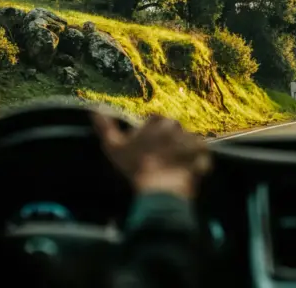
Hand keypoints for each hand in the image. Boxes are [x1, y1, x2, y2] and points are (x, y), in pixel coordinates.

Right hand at [92, 113, 210, 199]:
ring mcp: (190, 140)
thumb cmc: (135, 166)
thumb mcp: (114, 147)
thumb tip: (94, 109)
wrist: (159, 187)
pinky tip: (188, 172)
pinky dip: (198, 162)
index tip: (148, 146)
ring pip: (188, 142)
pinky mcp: (202, 154)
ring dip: (183, 151)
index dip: (151, 133)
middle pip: (174, 130)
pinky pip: (202, 155)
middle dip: (169, 141)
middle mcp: (177, 127)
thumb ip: (105, 127)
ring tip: (173, 167)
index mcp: (158, 123)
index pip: (156, 120)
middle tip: (161, 158)